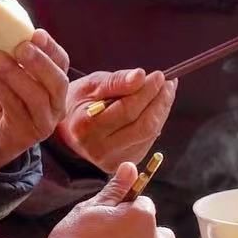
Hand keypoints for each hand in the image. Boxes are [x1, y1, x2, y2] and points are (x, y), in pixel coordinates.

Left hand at [0, 29, 69, 169]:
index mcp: (51, 83)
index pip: (61, 63)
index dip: (51, 48)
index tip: (36, 33)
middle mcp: (55, 103)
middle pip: (59, 82)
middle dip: (41, 62)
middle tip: (21, 47)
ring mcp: (44, 122)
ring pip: (39, 97)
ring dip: (17, 75)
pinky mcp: (27, 135)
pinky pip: (19, 110)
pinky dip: (3, 91)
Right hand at [56, 69, 178, 170]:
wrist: (68, 130)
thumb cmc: (78, 103)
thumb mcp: (90, 85)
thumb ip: (116, 81)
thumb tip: (141, 76)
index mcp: (86, 127)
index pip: (127, 109)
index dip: (147, 91)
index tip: (160, 75)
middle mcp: (99, 148)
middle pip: (143, 125)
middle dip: (161, 101)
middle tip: (169, 82)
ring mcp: (113, 160)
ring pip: (150, 134)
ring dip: (163, 110)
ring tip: (166, 91)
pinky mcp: (125, 162)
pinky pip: (148, 140)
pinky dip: (157, 121)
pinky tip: (157, 106)